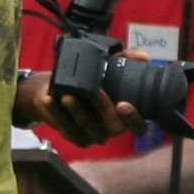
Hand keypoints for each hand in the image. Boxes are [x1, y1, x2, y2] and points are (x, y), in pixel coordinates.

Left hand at [15, 68, 140, 148]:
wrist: (60, 90)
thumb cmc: (92, 80)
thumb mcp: (110, 66)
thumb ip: (127, 59)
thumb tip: (143, 56)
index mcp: (126, 117)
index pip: (139, 127)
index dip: (134, 118)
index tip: (123, 104)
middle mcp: (113, 129)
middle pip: (114, 127)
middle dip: (104, 108)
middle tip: (94, 91)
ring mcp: (95, 135)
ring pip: (88, 127)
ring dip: (77, 111)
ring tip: (67, 95)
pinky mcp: (76, 137)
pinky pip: (68, 129)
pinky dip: (57, 114)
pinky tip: (49, 100)